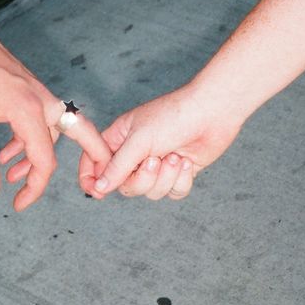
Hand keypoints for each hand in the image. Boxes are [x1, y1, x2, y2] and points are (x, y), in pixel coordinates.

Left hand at [0, 33, 109, 210]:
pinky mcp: (25, 87)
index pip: (44, 161)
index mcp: (29, 110)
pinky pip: (37, 119)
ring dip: (38, 155)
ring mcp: (35, 92)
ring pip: (52, 130)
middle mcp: (40, 100)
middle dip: (90, 158)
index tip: (19, 204)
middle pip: (78, 134)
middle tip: (96, 178)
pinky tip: (4, 151)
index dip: (34, 188)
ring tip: (13, 175)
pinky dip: (26, 140)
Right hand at [78, 84, 243, 200]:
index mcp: (118, 140)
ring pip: (150, 192)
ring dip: (165, 178)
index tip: (96, 191)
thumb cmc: (173, 116)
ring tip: (175, 157)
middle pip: (125, 186)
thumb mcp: (140, 140)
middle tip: (154, 160)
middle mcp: (135, 155)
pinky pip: (173, 192)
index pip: (94, 163)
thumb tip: (99, 188)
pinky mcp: (178, 173)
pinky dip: (181, 180)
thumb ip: (118, 166)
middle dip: (142, 179)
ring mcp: (158, 165)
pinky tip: (187, 162)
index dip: (92, 179)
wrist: (213, 112)